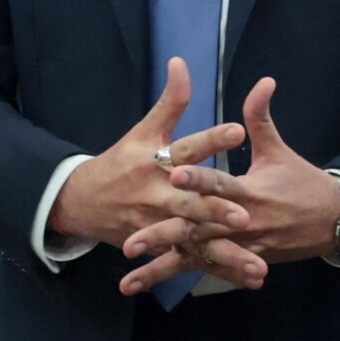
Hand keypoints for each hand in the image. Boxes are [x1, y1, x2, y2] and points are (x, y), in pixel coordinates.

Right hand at [46, 57, 248, 252]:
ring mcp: (157, 226)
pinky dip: (219, 270)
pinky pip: (192, 260)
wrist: (81, 203)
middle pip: (188, 204)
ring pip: (194, 239)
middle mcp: (155, 196)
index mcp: (153, 163)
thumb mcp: (143, 131)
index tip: (238, 131)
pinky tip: (247, 279)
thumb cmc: (120, 162)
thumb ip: (170, 101)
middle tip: (245, 215)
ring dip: (225, 253)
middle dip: (215, 210)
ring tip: (257, 263)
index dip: (210, 140)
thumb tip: (182, 62)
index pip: (185, 149)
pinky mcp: (161, 246)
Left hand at [117, 76, 339, 295]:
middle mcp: (244, 222)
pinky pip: (209, 269)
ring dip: (164, 268)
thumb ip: (261, 118)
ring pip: (198, 258)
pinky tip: (153, 282)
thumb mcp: (280, 150)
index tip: (175, 173)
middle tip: (132, 241)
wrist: (333, 221)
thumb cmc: (303, 182)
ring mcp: (244, 246)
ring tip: (130, 280)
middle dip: (165, 237)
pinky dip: (182, 275)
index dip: (199, 178)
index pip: (221, 183)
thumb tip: (263, 81)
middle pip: (200, 230)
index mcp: (251, 191)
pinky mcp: (245, 261)